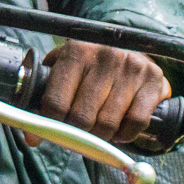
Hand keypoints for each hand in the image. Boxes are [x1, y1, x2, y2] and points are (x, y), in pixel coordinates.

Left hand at [30, 43, 168, 145]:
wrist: (132, 46)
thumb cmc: (90, 65)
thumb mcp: (65, 66)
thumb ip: (45, 94)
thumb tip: (31, 134)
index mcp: (77, 52)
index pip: (55, 101)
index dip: (48, 126)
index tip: (44, 136)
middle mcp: (105, 56)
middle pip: (81, 118)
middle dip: (77, 134)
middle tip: (76, 136)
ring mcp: (131, 67)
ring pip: (108, 124)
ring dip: (100, 137)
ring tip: (97, 130)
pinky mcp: (152, 80)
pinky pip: (136, 123)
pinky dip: (125, 135)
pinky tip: (119, 128)